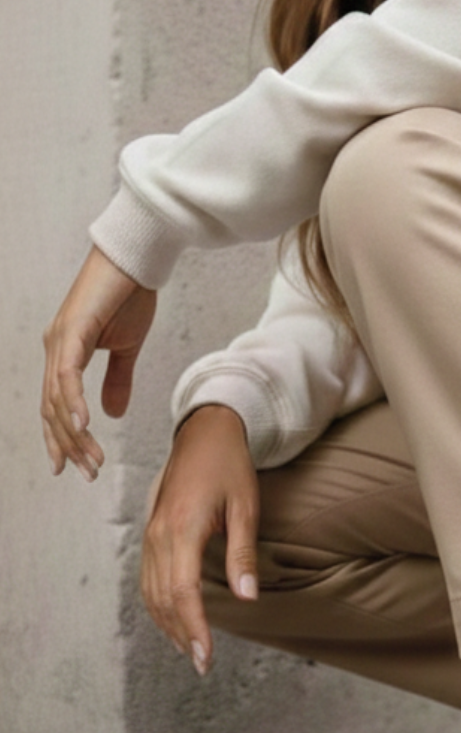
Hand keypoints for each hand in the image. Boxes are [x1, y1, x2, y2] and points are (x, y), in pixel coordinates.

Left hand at [41, 246, 156, 480]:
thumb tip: (112, 413)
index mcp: (64, 353)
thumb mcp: (126, 347)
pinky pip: (68, 375)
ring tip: (92, 460)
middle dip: (68, 445)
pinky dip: (74, 402)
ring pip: (58, 398)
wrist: (136, 259)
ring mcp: (59, 340)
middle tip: (87, 473)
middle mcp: (54, 349)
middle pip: (52, 409)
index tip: (70, 467)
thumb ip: (118, 380)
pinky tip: (84, 425)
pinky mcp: (72, 332)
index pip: (54, 405)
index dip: (60, 438)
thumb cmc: (130, 296)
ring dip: (75, 433)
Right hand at [141, 405, 259, 675]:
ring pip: (151, 592)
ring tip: (190, 650)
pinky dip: (158, 604)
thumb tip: (247, 598)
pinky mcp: (151, 533)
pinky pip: (147, 578)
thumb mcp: (246, 507)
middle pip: (164, 599)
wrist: (205, 431)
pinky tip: (174, 619)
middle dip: (182, 635)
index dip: (194, 629)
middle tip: (202, 664)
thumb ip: (242, 554)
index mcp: (182, 528)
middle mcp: (159, 535)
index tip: (206, 657)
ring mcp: (151, 534)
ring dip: (168, 624)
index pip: (183, 592)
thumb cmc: (230, 465)